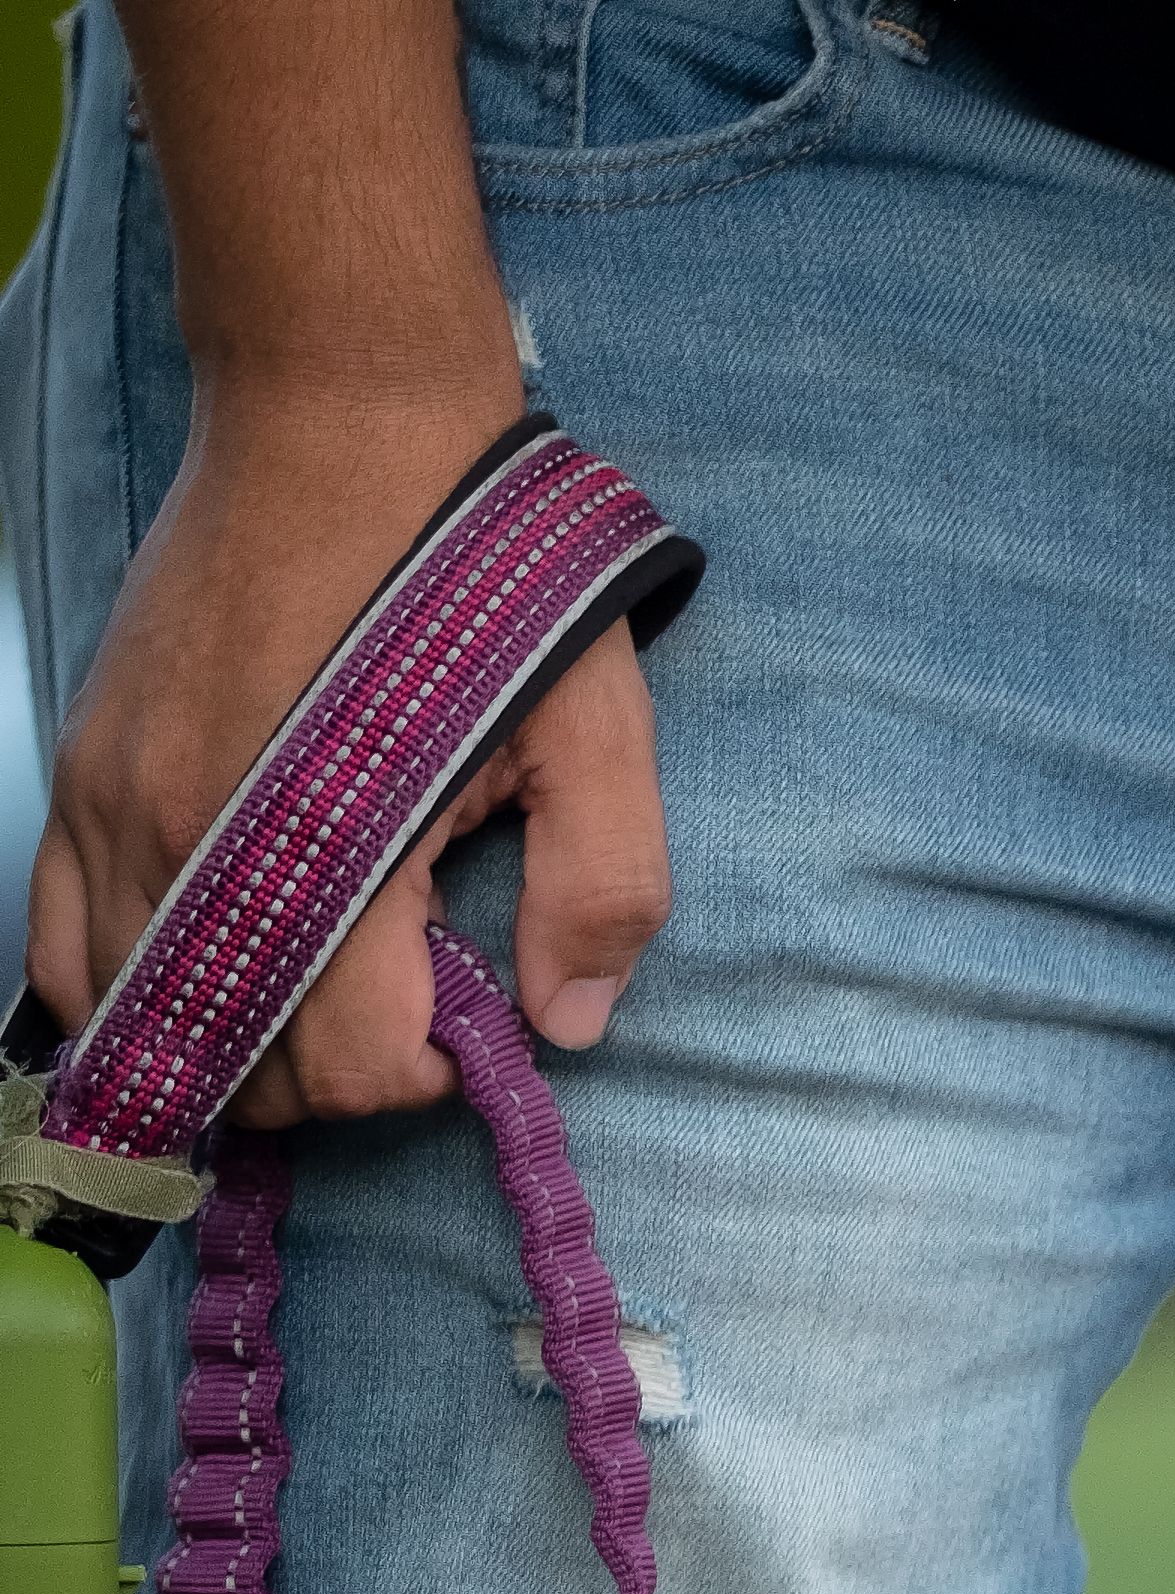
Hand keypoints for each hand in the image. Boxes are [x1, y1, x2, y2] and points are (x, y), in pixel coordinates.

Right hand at [29, 387, 667, 1124]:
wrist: (340, 423)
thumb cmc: (484, 579)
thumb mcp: (599, 735)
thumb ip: (601, 892)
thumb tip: (565, 1026)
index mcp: (334, 846)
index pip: (346, 1069)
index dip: (421, 1074)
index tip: (463, 1012)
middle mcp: (195, 843)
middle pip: (239, 1067)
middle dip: (330, 1071)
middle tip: (396, 992)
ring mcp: (115, 807)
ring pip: (140, 1020)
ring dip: (234, 1041)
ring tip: (315, 983)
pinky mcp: (78, 769)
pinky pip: (57, 944)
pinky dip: (126, 989)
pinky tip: (209, 965)